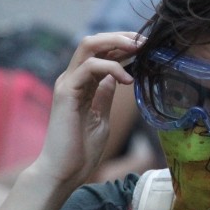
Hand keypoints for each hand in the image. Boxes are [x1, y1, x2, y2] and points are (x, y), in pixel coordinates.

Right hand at [31, 32, 142, 187]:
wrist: (62, 173)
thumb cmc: (80, 152)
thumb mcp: (101, 118)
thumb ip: (105, 96)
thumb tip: (116, 78)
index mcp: (81, 84)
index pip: (102, 52)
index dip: (123, 44)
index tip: (146, 46)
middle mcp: (72, 78)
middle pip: (95, 41)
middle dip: (121, 36)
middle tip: (145, 41)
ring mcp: (67, 83)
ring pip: (89, 45)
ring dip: (116, 42)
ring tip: (139, 50)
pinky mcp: (66, 92)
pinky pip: (89, 67)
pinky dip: (111, 67)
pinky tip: (127, 80)